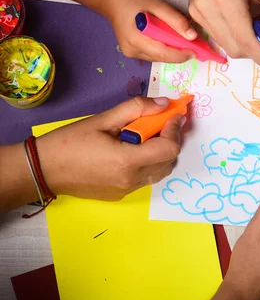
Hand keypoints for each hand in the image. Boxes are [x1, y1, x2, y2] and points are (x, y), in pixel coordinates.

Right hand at [37, 97, 183, 199]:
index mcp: (128, 161)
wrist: (43, 170)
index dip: (175, 129)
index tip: (174, 115)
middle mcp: (132, 179)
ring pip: (160, 171)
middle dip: (171, 140)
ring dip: (161, 153)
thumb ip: (136, 109)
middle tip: (162, 123)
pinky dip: (148, 163)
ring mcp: (127, 190)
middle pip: (169, 161)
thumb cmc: (70, 142)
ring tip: (147, 136)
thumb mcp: (102, 119)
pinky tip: (134, 151)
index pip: (169, 148)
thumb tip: (164, 104)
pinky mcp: (121, 195)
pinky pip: (145, 178)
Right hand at [102, 0, 195, 62]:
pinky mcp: (132, 52)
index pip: (164, 54)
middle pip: (163, 57)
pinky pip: (154, 53)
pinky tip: (169, 38)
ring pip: (159, 57)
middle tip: (195, 45)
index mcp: (136, 41)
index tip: (197, 51)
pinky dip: (164, 48)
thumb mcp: (155, 4)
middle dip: (179, 52)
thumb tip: (193, 36)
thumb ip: (174, 19)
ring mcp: (131, 53)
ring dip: (172, 51)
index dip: (182, 55)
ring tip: (183, 40)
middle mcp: (132, 52)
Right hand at [187, 0, 259, 69]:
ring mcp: (197, 12)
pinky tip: (244, 22)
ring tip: (259, 26)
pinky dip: (236, 37)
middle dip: (259, 53)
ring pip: (227, 47)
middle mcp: (207, 8)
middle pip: (236, 50)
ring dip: (247, 45)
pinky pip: (218, 37)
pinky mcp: (194, 13)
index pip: (247, 42)